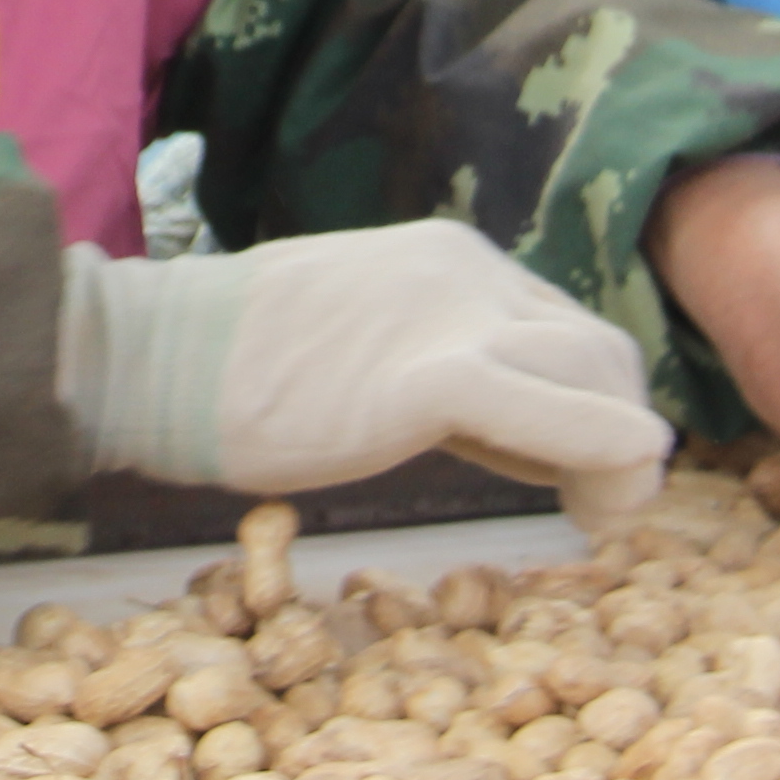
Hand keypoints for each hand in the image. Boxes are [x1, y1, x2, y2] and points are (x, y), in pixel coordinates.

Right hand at [60, 219, 677, 524]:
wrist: (156, 356)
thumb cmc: (240, 370)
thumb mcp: (366, 346)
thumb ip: (442, 369)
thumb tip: (514, 429)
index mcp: (452, 260)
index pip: (565, 328)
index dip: (590, 406)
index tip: (576, 474)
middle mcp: (469, 271)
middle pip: (601, 351)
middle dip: (621, 432)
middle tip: (603, 509)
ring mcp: (453, 316)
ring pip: (599, 377)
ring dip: (624, 458)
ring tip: (599, 519)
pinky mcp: (432, 374)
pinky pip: (557, 417)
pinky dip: (603, 457)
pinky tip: (603, 507)